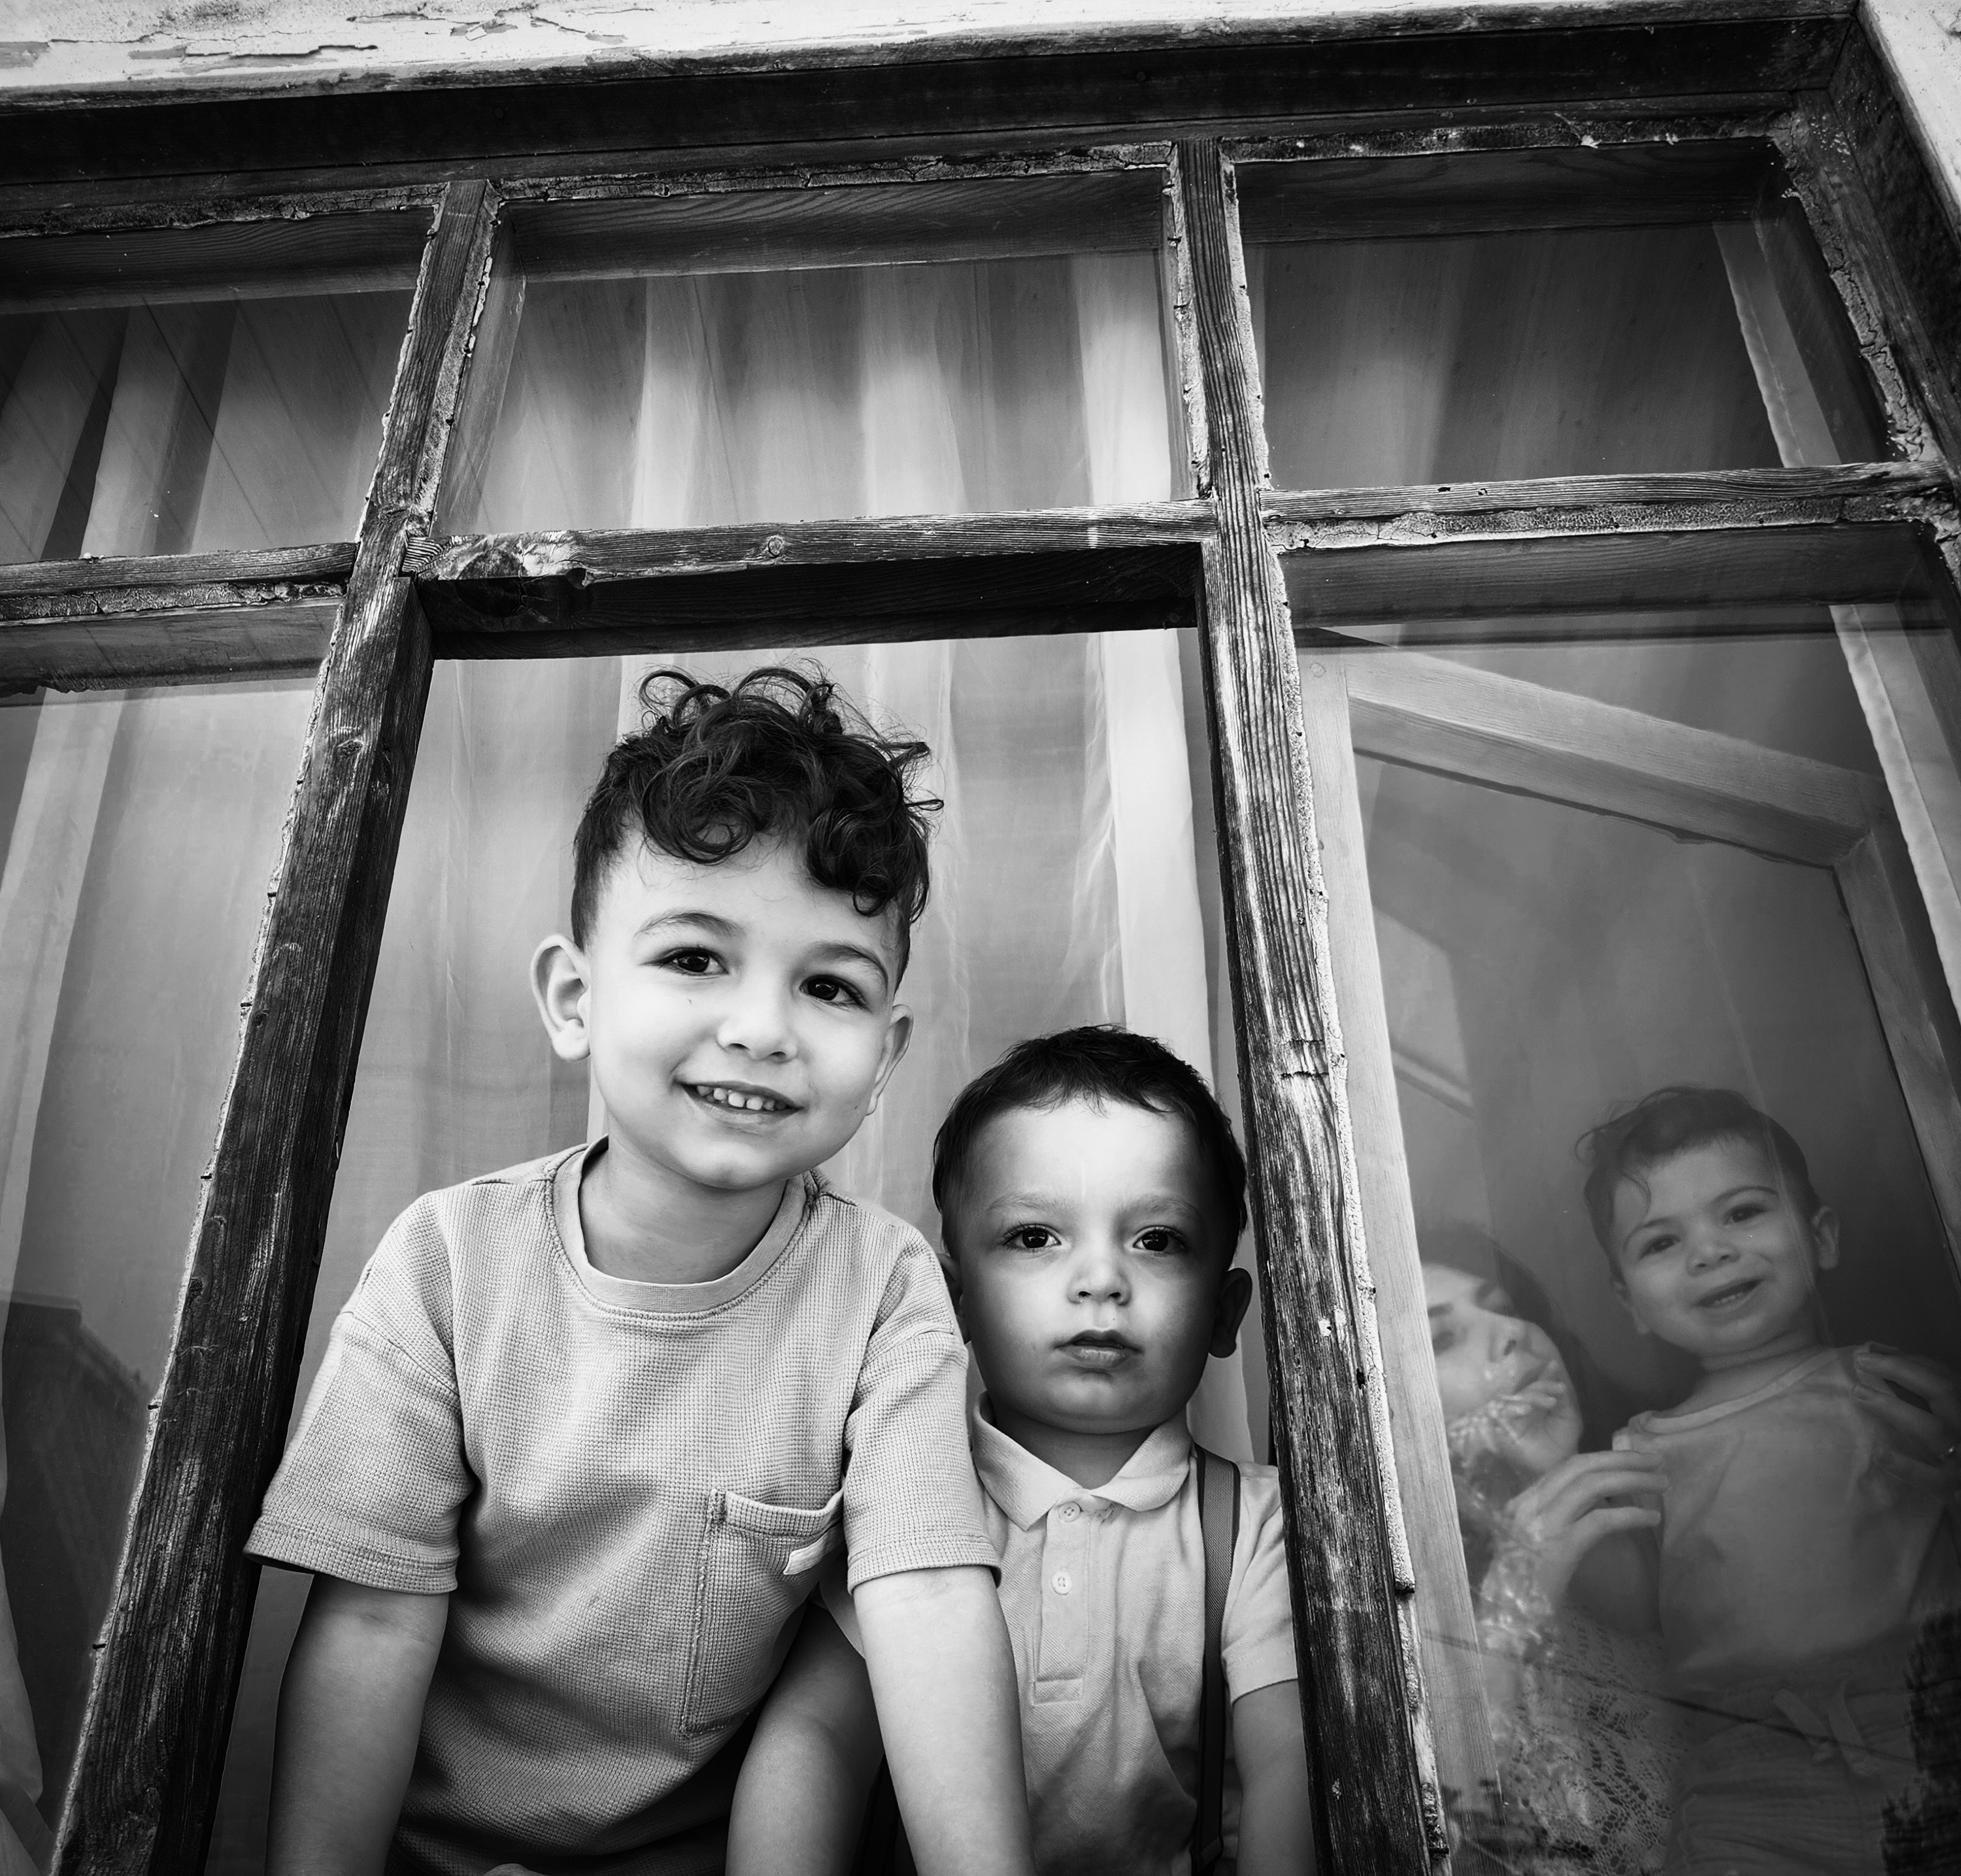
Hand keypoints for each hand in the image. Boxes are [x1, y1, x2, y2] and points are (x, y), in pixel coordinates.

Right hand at [1496, 1447, 1665, 1608]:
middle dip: (1621, 1459)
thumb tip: (1601, 1502)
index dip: (1604, 1457)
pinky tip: (1651, 1519)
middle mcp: (1529, 1505)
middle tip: (1657, 1460)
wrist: (1506, 1623)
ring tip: (1662, 1484)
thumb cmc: (1524, 1590)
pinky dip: (1629, 1515)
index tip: (1634, 1459)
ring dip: (1631, 1479)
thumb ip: (1558, 1521)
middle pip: (1579, 1467)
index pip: (1566, 1466)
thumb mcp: (1536, 1545)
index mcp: (1524, 1502)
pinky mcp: (1559, 1547)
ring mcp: (1542, 1524)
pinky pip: (1599, 1520)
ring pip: (1591, 1485)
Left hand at [1854, 1345, 1960, 1500]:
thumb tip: (1884, 1357)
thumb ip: (1922, 1392)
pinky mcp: (1950, 1485)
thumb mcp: (1943, 1414)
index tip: (1870, 1353)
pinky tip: (1880, 1455)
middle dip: (1901, 1371)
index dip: (1907, 1362)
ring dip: (1894, 1409)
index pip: (1941, 1376)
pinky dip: (1907, 1468)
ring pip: (1931, 1429)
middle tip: (1861, 1361)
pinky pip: (1931, 1478)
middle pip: (1942, 1391)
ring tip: (1858, 1394)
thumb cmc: (1950, 1445)